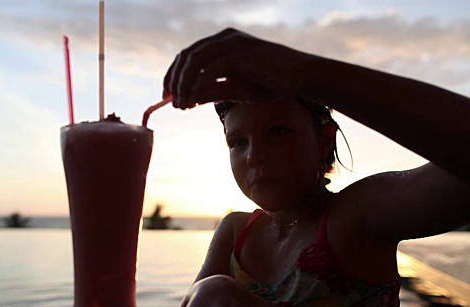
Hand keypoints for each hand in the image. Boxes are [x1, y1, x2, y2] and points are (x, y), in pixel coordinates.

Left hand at [163, 28, 318, 108]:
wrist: (301, 78)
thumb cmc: (272, 83)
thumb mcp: (235, 90)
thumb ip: (212, 92)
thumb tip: (187, 100)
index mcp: (223, 43)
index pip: (188, 55)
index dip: (173, 75)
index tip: (167, 95)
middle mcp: (224, 38)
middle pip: (186, 56)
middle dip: (174, 80)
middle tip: (170, 102)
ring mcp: (232, 43)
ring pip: (194, 61)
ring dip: (183, 84)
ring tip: (180, 106)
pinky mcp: (240, 54)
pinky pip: (210, 70)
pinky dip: (197, 87)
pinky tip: (193, 103)